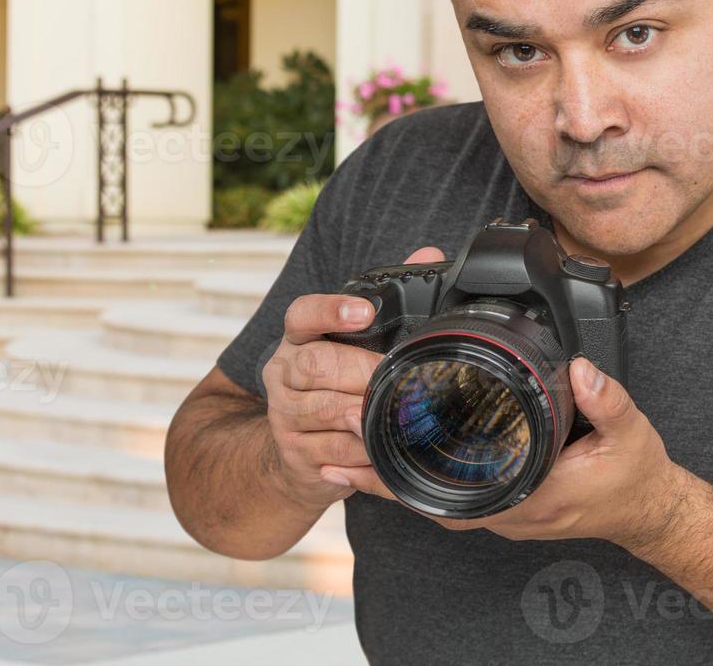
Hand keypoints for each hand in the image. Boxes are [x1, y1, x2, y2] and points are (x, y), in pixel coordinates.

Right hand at [263, 245, 445, 511]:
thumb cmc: (338, 385)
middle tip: (394, 378)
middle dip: (361, 372)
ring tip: (393, 416)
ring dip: (365, 416)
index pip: (302, 314)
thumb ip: (391, 299)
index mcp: (299, 339)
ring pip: (324, 412)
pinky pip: (332, 456)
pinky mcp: (295, 455)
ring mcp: (285, 416)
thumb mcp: (357, 343)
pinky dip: (363, 458)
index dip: (331, 310)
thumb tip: (429, 255)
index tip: (364, 311)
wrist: (298, 451)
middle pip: (315, 365)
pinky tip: (383, 454)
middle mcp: (283, 373)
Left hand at [321, 354, 687, 550]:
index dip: (402, 477)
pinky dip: (418, 479)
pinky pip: (450, 496)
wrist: (650, 510)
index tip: (363, 451)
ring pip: (433, 500)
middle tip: (338, 441)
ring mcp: (502, 512)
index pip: (449, 494)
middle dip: (381, 474)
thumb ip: (607, 399)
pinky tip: (396, 455)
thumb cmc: (633, 477)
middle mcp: (506, 512)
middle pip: (426, 499)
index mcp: (527, 497)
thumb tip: (581, 367)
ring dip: (394, 477)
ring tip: (349, 448)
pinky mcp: (504, 504)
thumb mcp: (630, 433)